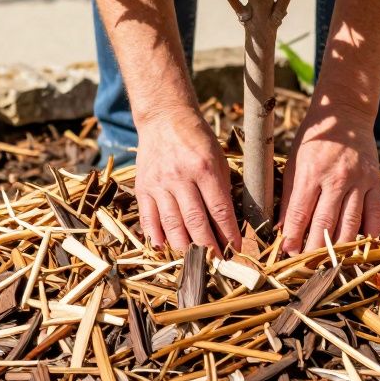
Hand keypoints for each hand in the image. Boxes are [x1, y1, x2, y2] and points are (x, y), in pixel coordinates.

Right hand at [133, 109, 241, 253]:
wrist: (164, 118)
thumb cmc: (197, 138)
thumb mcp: (218, 158)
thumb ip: (222, 188)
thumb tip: (228, 222)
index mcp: (204, 168)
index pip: (219, 209)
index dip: (229, 233)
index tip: (236, 248)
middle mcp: (180, 177)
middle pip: (195, 221)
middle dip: (208, 246)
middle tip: (217, 262)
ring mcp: (159, 183)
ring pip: (172, 224)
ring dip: (184, 247)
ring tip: (194, 262)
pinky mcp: (143, 186)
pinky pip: (149, 217)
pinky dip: (156, 236)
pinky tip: (164, 249)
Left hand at [279, 104, 379, 254]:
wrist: (346, 114)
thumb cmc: (314, 137)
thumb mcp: (293, 160)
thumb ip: (289, 194)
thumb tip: (282, 227)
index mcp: (311, 172)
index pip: (300, 213)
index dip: (292, 237)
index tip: (287, 252)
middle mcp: (336, 179)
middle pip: (325, 224)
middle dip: (314, 249)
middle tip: (306, 265)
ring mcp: (358, 181)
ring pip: (350, 224)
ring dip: (340, 247)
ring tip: (330, 263)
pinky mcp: (374, 182)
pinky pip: (374, 213)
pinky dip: (369, 233)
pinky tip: (361, 246)